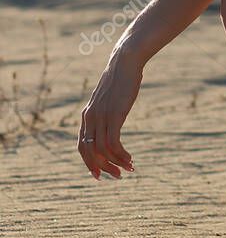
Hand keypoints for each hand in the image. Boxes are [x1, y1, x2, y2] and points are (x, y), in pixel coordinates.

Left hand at [78, 46, 141, 178]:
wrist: (126, 61)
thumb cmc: (121, 79)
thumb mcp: (109, 98)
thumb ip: (106, 110)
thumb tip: (111, 120)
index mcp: (87, 115)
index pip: (82, 146)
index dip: (89, 163)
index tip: (100, 174)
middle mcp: (90, 117)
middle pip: (90, 152)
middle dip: (102, 168)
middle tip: (117, 176)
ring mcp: (101, 116)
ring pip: (103, 150)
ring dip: (115, 163)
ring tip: (129, 168)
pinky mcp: (114, 114)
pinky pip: (113, 143)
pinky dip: (121, 155)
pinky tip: (131, 158)